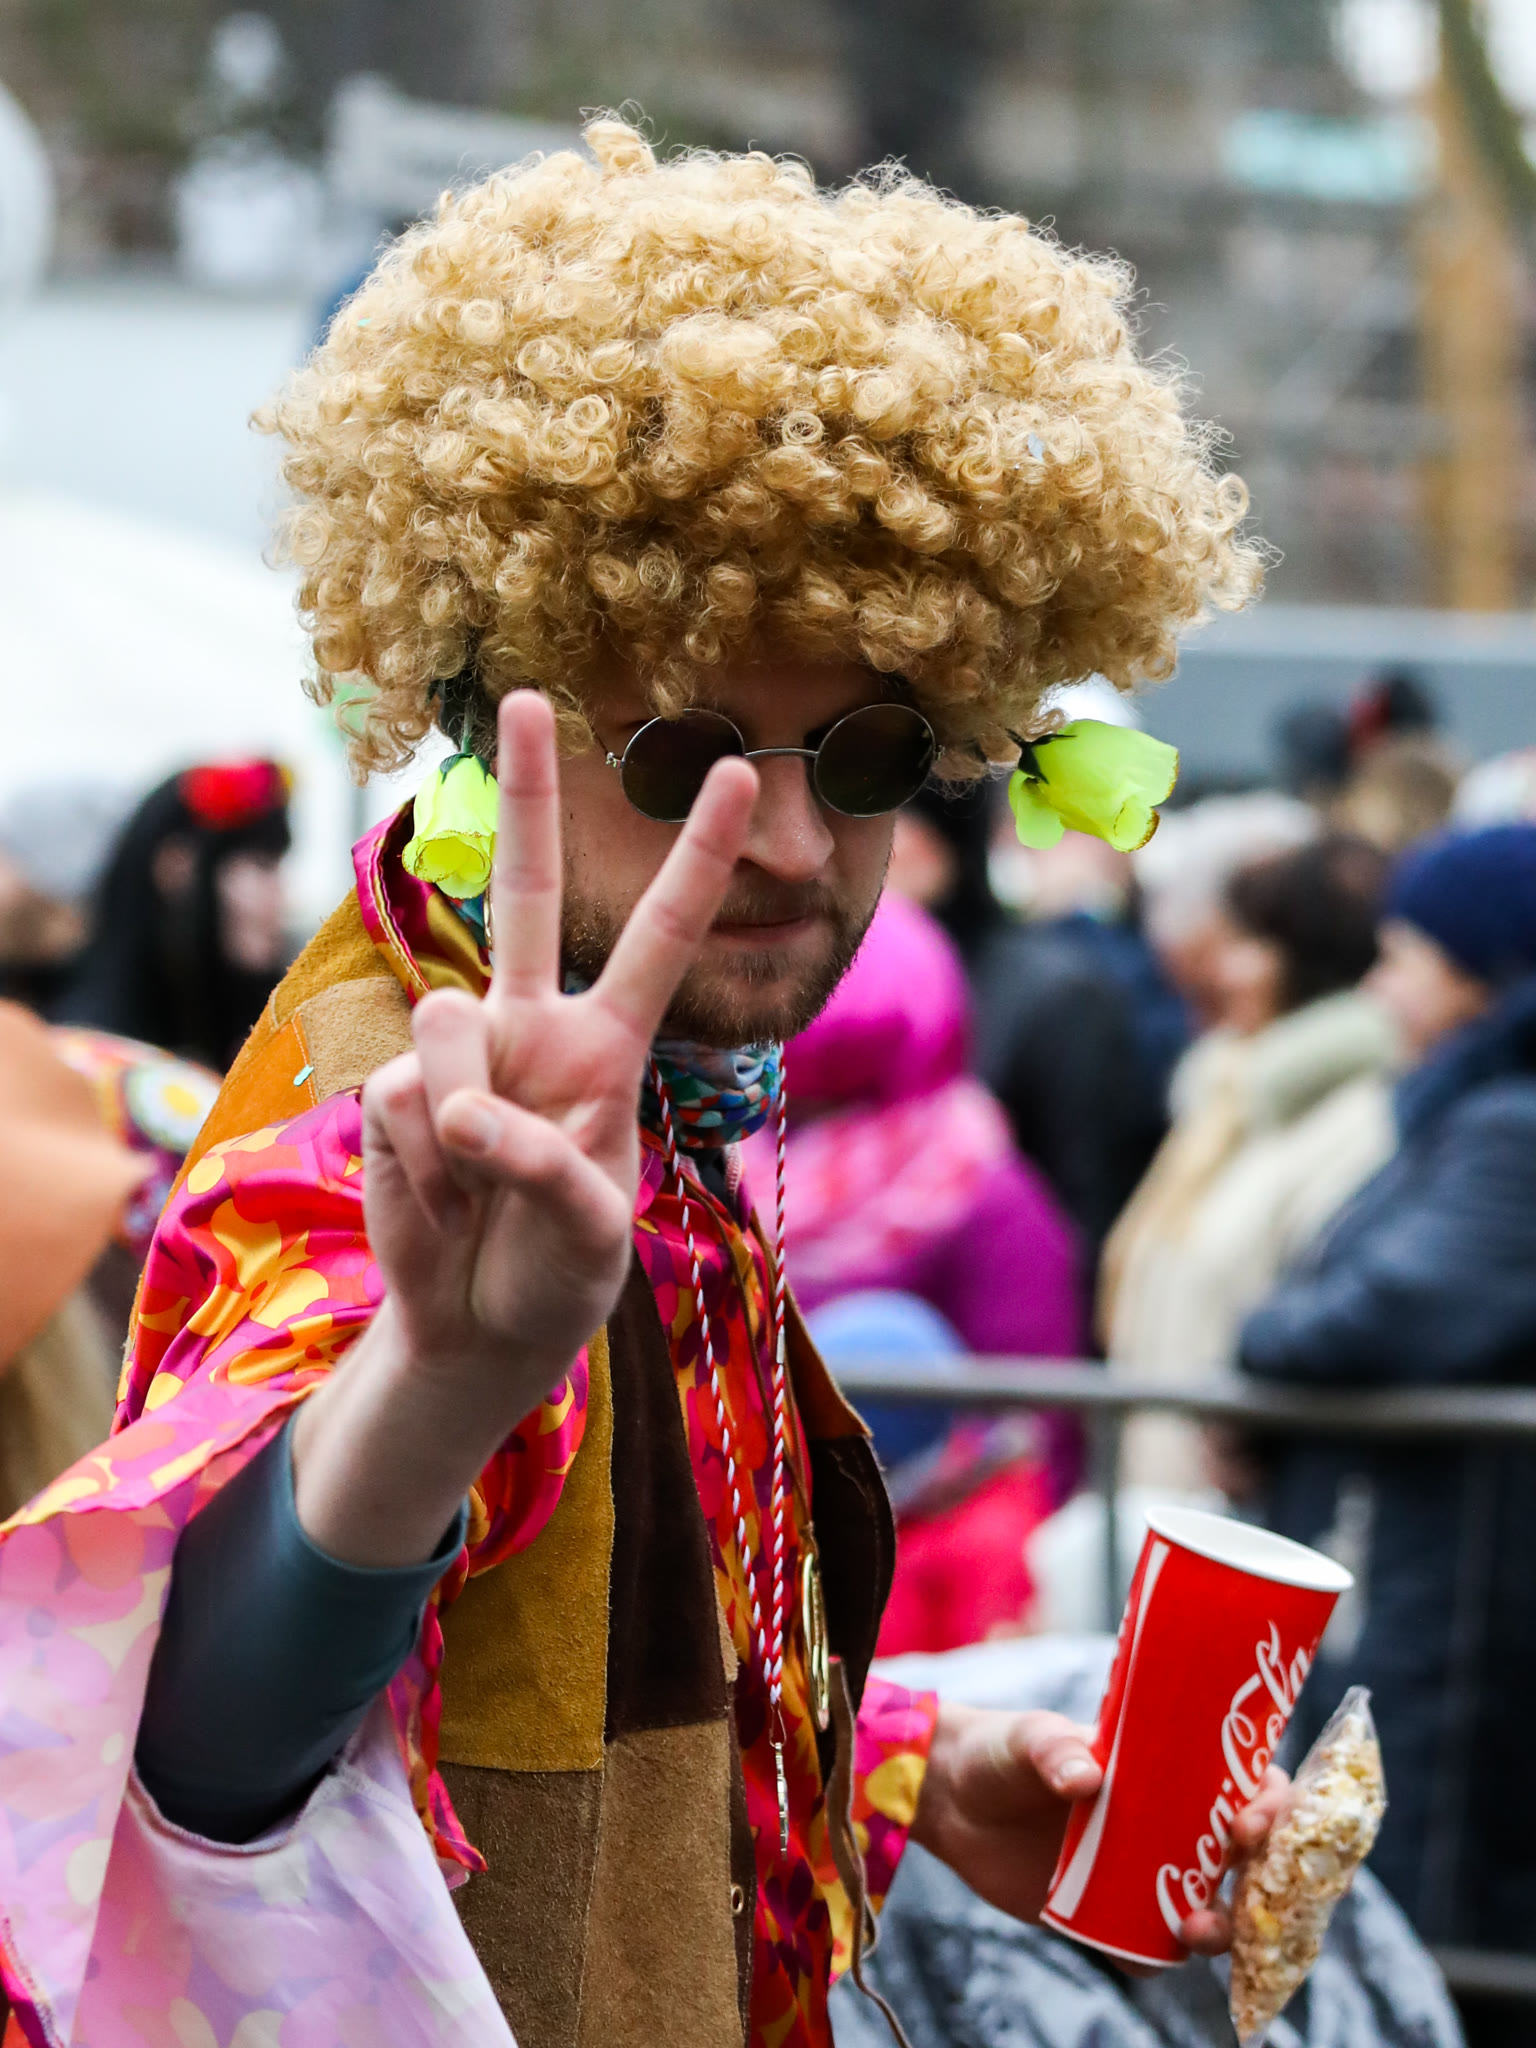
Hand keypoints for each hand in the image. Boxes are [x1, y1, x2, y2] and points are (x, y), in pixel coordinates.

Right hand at [293, 691, 756, 1564]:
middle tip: (519, 693)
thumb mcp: (590, 1234)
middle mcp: (530, 1028)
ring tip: (483, 1191)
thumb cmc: (560, 1274)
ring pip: (445, 1029)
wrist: (477, 1326)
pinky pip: (403, 1100)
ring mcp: (459, 1055)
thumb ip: (538, 1160)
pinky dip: (423, 1166)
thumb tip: (450, 1101)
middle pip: (529, 894)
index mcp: (607, 1048)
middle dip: (527, 795)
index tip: (739, 771)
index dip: (698, 856)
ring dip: (467, 1130)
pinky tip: (440, 1198)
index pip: (660, 937)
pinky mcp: (395, 1092)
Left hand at [912, 1702, 1288, 1960]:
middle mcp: (1167, 1822)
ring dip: (1225, 1923)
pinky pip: (1155, 1948)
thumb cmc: (1001, 1750)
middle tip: (1237, 1860)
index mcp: (1165, 1767)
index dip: (1266, 1799)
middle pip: (1244, 1853)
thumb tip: (1086, 1779)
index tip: (1254, 1814)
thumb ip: (1053, 1750)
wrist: (951, 1801)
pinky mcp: (1110, 1916)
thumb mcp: (1028, 1738)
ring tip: (1198, 1926)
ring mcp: (1143, 1872)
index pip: (1240, 1779)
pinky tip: (1162, 1952)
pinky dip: (1168, 1957)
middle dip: (1263, 1866)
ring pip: (1213, 1906)